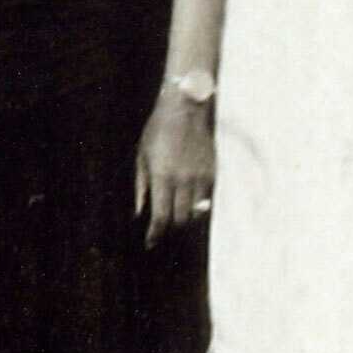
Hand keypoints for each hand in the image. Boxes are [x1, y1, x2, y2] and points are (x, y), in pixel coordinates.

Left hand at [136, 90, 213, 245]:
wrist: (185, 109)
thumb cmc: (158, 131)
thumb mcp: (142, 157)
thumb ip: (141, 187)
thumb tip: (140, 213)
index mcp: (162, 176)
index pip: (161, 216)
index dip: (155, 234)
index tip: (150, 243)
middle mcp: (183, 179)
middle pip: (180, 218)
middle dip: (171, 226)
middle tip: (164, 226)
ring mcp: (200, 176)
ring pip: (196, 212)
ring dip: (186, 217)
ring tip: (178, 214)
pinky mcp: (213, 171)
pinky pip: (208, 198)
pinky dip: (199, 204)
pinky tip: (191, 200)